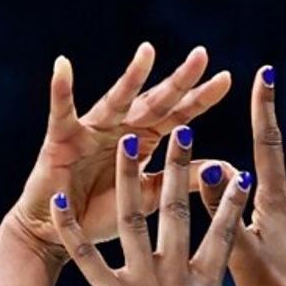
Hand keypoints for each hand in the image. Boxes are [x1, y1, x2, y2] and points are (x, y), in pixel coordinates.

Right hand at [2, 43, 230, 263]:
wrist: (58, 234)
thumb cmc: (104, 214)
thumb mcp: (152, 196)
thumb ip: (183, 178)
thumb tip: (225, 168)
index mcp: (144, 139)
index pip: (178, 115)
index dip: (200, 98)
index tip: (226, 78)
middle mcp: (121, 127)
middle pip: (155, 101)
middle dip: (179, 80)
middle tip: (202, 55)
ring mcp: (92, 130)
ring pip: (117, 99)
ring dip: (132, 76)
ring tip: (148, 51)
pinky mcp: (61, 138)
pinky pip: (62, 110)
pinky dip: (61, 89)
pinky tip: (63, 65)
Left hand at [51, 128, 285, 285]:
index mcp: (205, 284)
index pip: (223, 233)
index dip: (231, 202)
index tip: (239, 171)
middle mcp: (176, 272)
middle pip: (179, 210)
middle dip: (179, 168)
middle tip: (180, 131)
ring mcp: (143, 280)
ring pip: (135, 219)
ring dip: (129, 178)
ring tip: (123, 142)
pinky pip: (87, 257)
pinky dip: (70, 229)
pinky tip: (57, 201)